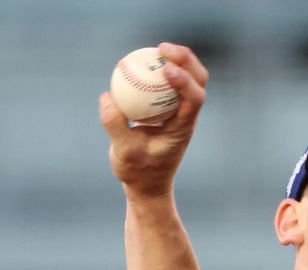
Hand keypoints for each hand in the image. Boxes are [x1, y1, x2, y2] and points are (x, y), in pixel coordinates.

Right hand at [99, 43, 209, 199]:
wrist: (146, 183)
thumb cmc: (138, 172)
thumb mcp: (124, 153)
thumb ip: (115, 126)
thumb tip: (108, 97)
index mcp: (183, 128)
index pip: (195, 100)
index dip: (185, 80)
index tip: (165, 68)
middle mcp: (187, 116)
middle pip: (199, 81)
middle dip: (186, 60)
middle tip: (161, 48)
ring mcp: (180, 111)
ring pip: (188, 78)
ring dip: (177, 60)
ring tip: (156, 48)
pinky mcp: (168, 108)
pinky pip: (168, 82)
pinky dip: (160, 69)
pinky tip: (142, 60)